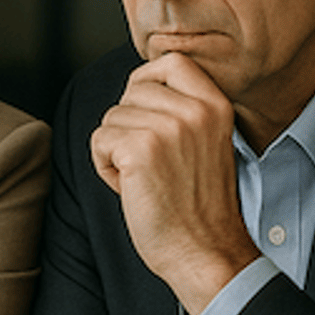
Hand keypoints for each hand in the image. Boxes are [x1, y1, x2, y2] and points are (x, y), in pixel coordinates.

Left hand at [89, 53, 260, 313]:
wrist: (205, 252)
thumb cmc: (197, 204)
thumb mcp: (205, 143)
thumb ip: (181, 110)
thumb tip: (137, 86)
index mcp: (216, 105)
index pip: (171, 61)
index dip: (146, 81)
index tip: (146, 113)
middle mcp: (194, 111)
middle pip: (131, 91)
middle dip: (129, 125)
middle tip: (152, 163)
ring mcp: (167, 128)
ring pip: (111, 118)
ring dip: (116, 150)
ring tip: (146, 179)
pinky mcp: (139, 149)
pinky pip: (98, 141)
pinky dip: (105, 167)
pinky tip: (131, 188)